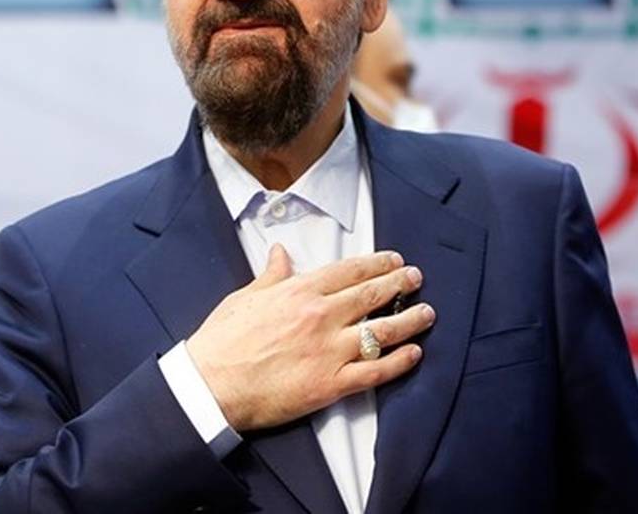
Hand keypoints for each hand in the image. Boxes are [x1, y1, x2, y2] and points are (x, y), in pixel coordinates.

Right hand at [185, 245, 434, 431]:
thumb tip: (280, 253)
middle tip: (416, 278)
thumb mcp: (245, 296)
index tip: (393, 259)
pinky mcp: (330, 384)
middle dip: (400, 283)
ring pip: (382, 331)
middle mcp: (321, 316)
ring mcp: (329, 351)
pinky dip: (399, 362)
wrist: (210, 384)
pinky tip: (414, 354)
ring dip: (410, 320)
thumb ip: (271, 275)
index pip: (350, 270)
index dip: (377, 263)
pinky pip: (375, 371)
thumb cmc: (223, 341)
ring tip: (427, 313)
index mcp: (300, 291)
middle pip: (372, 294)